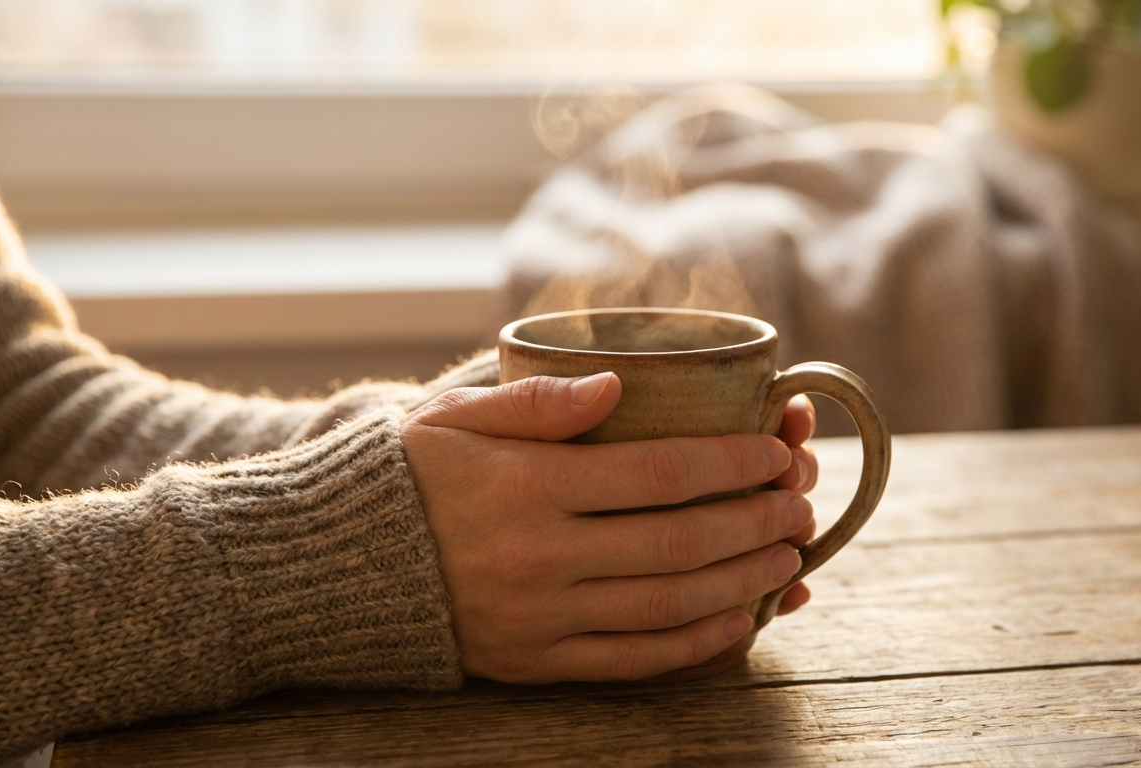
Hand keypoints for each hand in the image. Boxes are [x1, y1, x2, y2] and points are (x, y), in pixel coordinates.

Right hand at [401, 373, 816, 682]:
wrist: (338, 566)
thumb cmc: (407, 475)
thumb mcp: (455, 416)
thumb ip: (537, 399)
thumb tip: (618, 382)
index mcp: (528, 485)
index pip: (658, 472)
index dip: (731, 462)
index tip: (776, 451)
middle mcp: (541, 556)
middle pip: (679, 542)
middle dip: (756, 522)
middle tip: (801, 503)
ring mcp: (541, 617)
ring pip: (668, 605)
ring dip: (743, 582)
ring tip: (789, 557)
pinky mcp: (536, 661)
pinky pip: (633, 660)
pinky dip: (696, 643)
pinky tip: (740, 620)